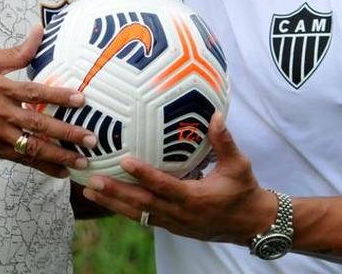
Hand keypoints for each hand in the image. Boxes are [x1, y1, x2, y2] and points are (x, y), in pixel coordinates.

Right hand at [0, 24, 98, 178]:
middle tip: (92, 138)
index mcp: (0, 88)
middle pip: (38, 124)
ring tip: (84, 161)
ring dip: (60, 155)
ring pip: (33, 147)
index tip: (81, 99)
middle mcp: (1, 113)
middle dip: (67, 132)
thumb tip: (39, 31)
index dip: (57, 96)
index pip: (33, 92)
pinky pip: (24, 160)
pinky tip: (62, 172)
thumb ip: (15, 52)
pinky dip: (43, 167)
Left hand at [80, 113, 273, 243]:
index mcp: (195, 198)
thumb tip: (215, 114)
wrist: (251, 225)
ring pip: (138, 214)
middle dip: (116, 193)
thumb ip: (224, 141)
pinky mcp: (172, 227)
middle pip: (143, 204)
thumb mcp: (239, 165)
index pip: (164, 186)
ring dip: (113, 204)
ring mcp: (174, 223)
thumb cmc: (244, 190)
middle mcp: (180, 214)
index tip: (124, 160)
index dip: (144, 174)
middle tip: (92, 180)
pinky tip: (107, 201)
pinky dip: (124, 210)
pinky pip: (144, 218)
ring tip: (89, 191)